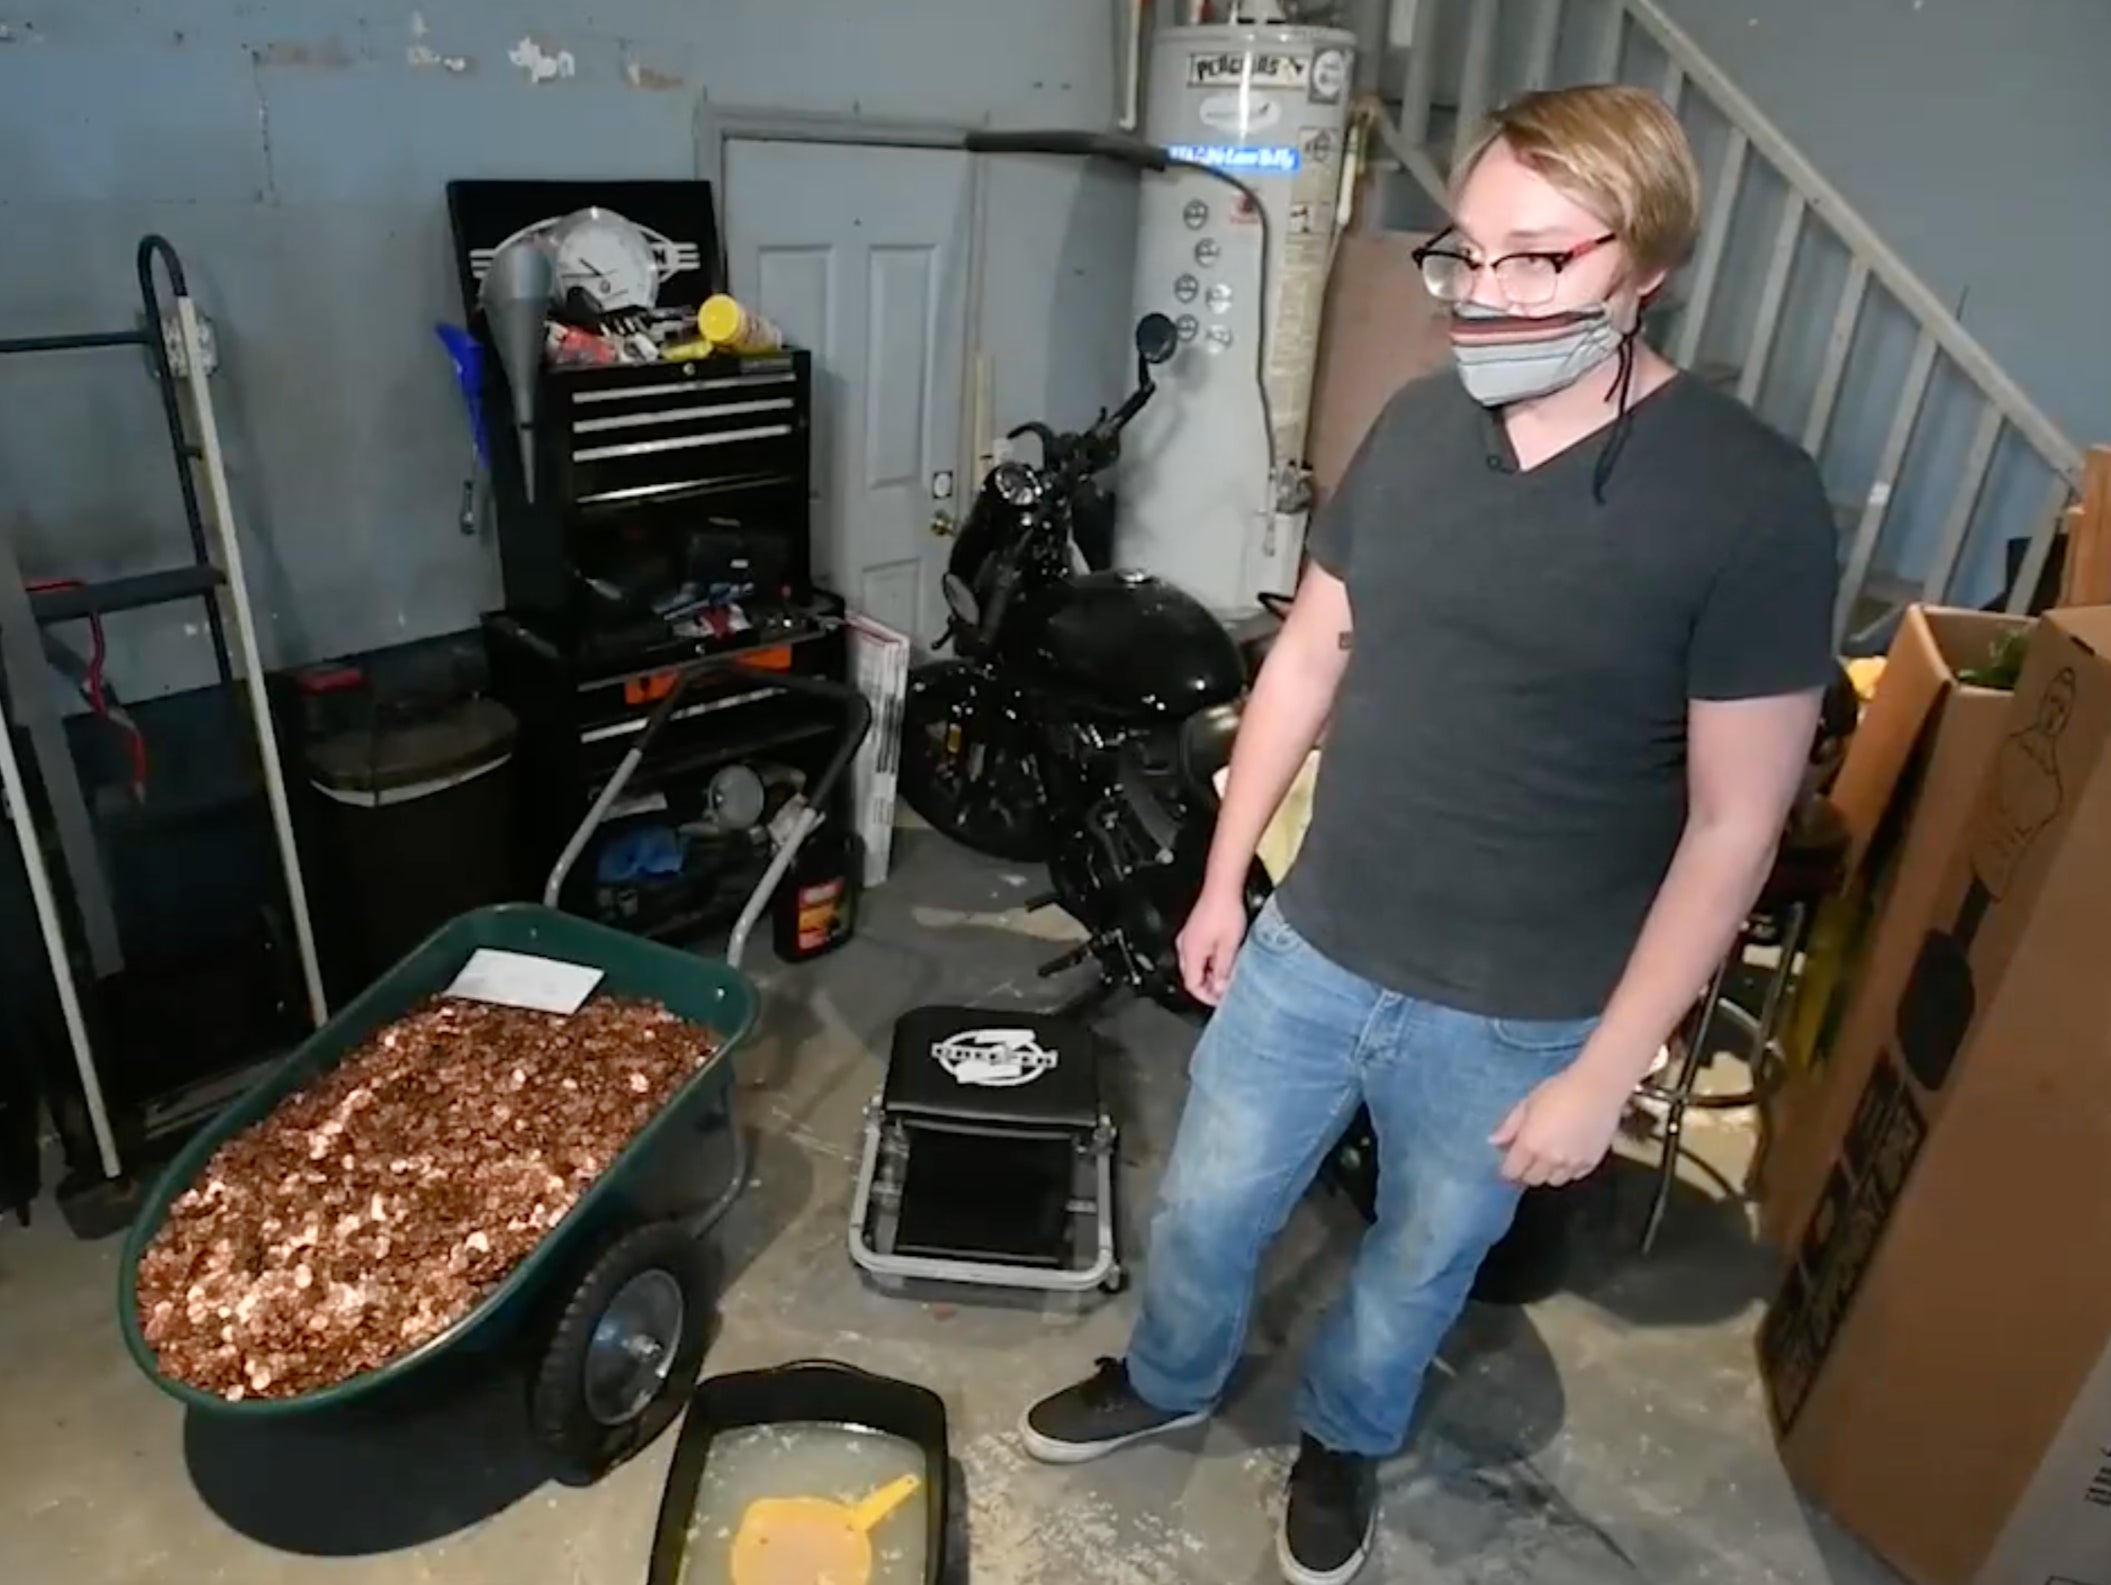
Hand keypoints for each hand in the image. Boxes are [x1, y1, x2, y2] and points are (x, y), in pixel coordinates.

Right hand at [1176, 886, 1247, 1005]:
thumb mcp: (1229, 946)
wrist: (1221, 888)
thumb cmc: (1224, 912)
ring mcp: (1188, 938)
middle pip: (1192, 976)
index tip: (1220, 1000)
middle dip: (1209, 986)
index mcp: (1190, 953)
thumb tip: (1221, 987)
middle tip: (1226, 989)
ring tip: (1228, 974)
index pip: (1192, 985)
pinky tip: (1223, 958)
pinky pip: (1198, 953)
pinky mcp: (1194, 931)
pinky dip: (1209, 961)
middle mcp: (1184, 946)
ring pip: (1195, 965)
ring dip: (1210, 973)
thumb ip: (1224, 969)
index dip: (1206, 996)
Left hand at [1490, 1062, 1631, 1186]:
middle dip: (1527, 1171)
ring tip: (1550, 1156)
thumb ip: (1510, 1126)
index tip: (1509, 1162)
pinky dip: (1569, 1170)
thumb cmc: (1559, 1089)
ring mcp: (1572, 1163)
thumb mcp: (1528, 1103)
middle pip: (1532, 1179)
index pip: (1512, 1172)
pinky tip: (1569, 1154)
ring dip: (1548, 1172)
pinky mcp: (1591, 1163)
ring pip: (1554, 1181)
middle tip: (1529, 1157)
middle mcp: (1550, 1159)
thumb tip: (1493, 1142)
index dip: (1508, 1169)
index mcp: (1530, 1144)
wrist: (1598, 1088)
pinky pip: (1575, 1176)